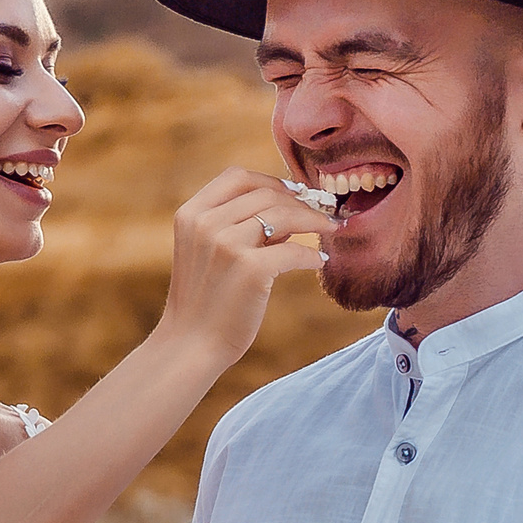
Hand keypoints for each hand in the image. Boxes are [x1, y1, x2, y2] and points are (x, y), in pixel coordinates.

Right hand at [157, 170, 331, 366]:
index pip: (237, 177)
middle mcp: (206, 223)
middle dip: (301, 200)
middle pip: (265, 193)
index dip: (271, 180)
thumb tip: (288, 213)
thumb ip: (239, 228)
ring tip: (332, 228)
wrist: (190, 345)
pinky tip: (320, 261)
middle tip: (324, 211)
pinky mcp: (250, 268)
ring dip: (315, 220)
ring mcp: (227, 244)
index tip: (296, 192)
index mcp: (191, 214)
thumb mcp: (208, 253)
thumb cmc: (205, 302)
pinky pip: (294, 251)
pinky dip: (312, 255)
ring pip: (284, 215)